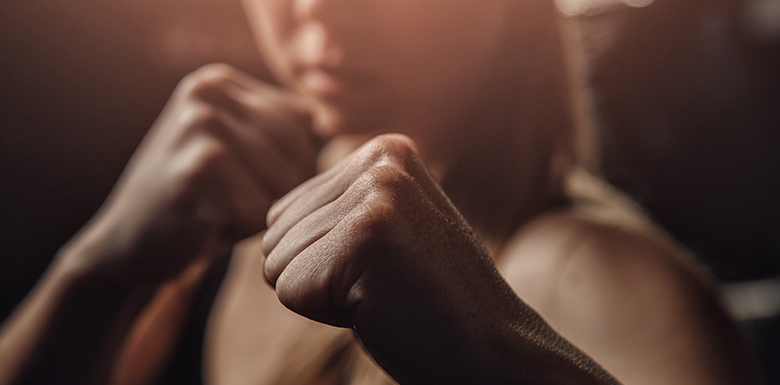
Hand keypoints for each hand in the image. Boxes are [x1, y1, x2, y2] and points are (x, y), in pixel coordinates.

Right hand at [71, 63, 318, 285]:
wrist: (128, 246)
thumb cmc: (199, 202)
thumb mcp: (238, 152)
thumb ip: (282, 134)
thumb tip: (344, 139)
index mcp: (220, 82)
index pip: (302, 121)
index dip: (285, 163)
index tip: (239, 177)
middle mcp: (208, 93)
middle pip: (298, 149)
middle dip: (275, 187)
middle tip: (225, 198)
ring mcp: (200, 127)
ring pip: (282, 181)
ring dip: (256, 210)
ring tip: (214, 209)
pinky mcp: (198, 170)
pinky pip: (258, 210)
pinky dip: (237, 230)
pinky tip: (203, 224)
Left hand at [262, 134, 620, 383]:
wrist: (492, 350)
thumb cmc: (429, 301)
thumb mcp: (383, 231)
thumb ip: (333, 209)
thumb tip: (264, 220)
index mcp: (385, 150)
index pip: (285, 210)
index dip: (323, 258)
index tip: (383, 266)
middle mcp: (382, 159)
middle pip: (275, 232)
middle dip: (318, 274)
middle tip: (384, 284)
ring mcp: (379, 193)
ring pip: (277, 261)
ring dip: (324, 294)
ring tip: (385, 292)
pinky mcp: (368, 235)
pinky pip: (289, 287)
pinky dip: (327, 313)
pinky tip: (381, 306)